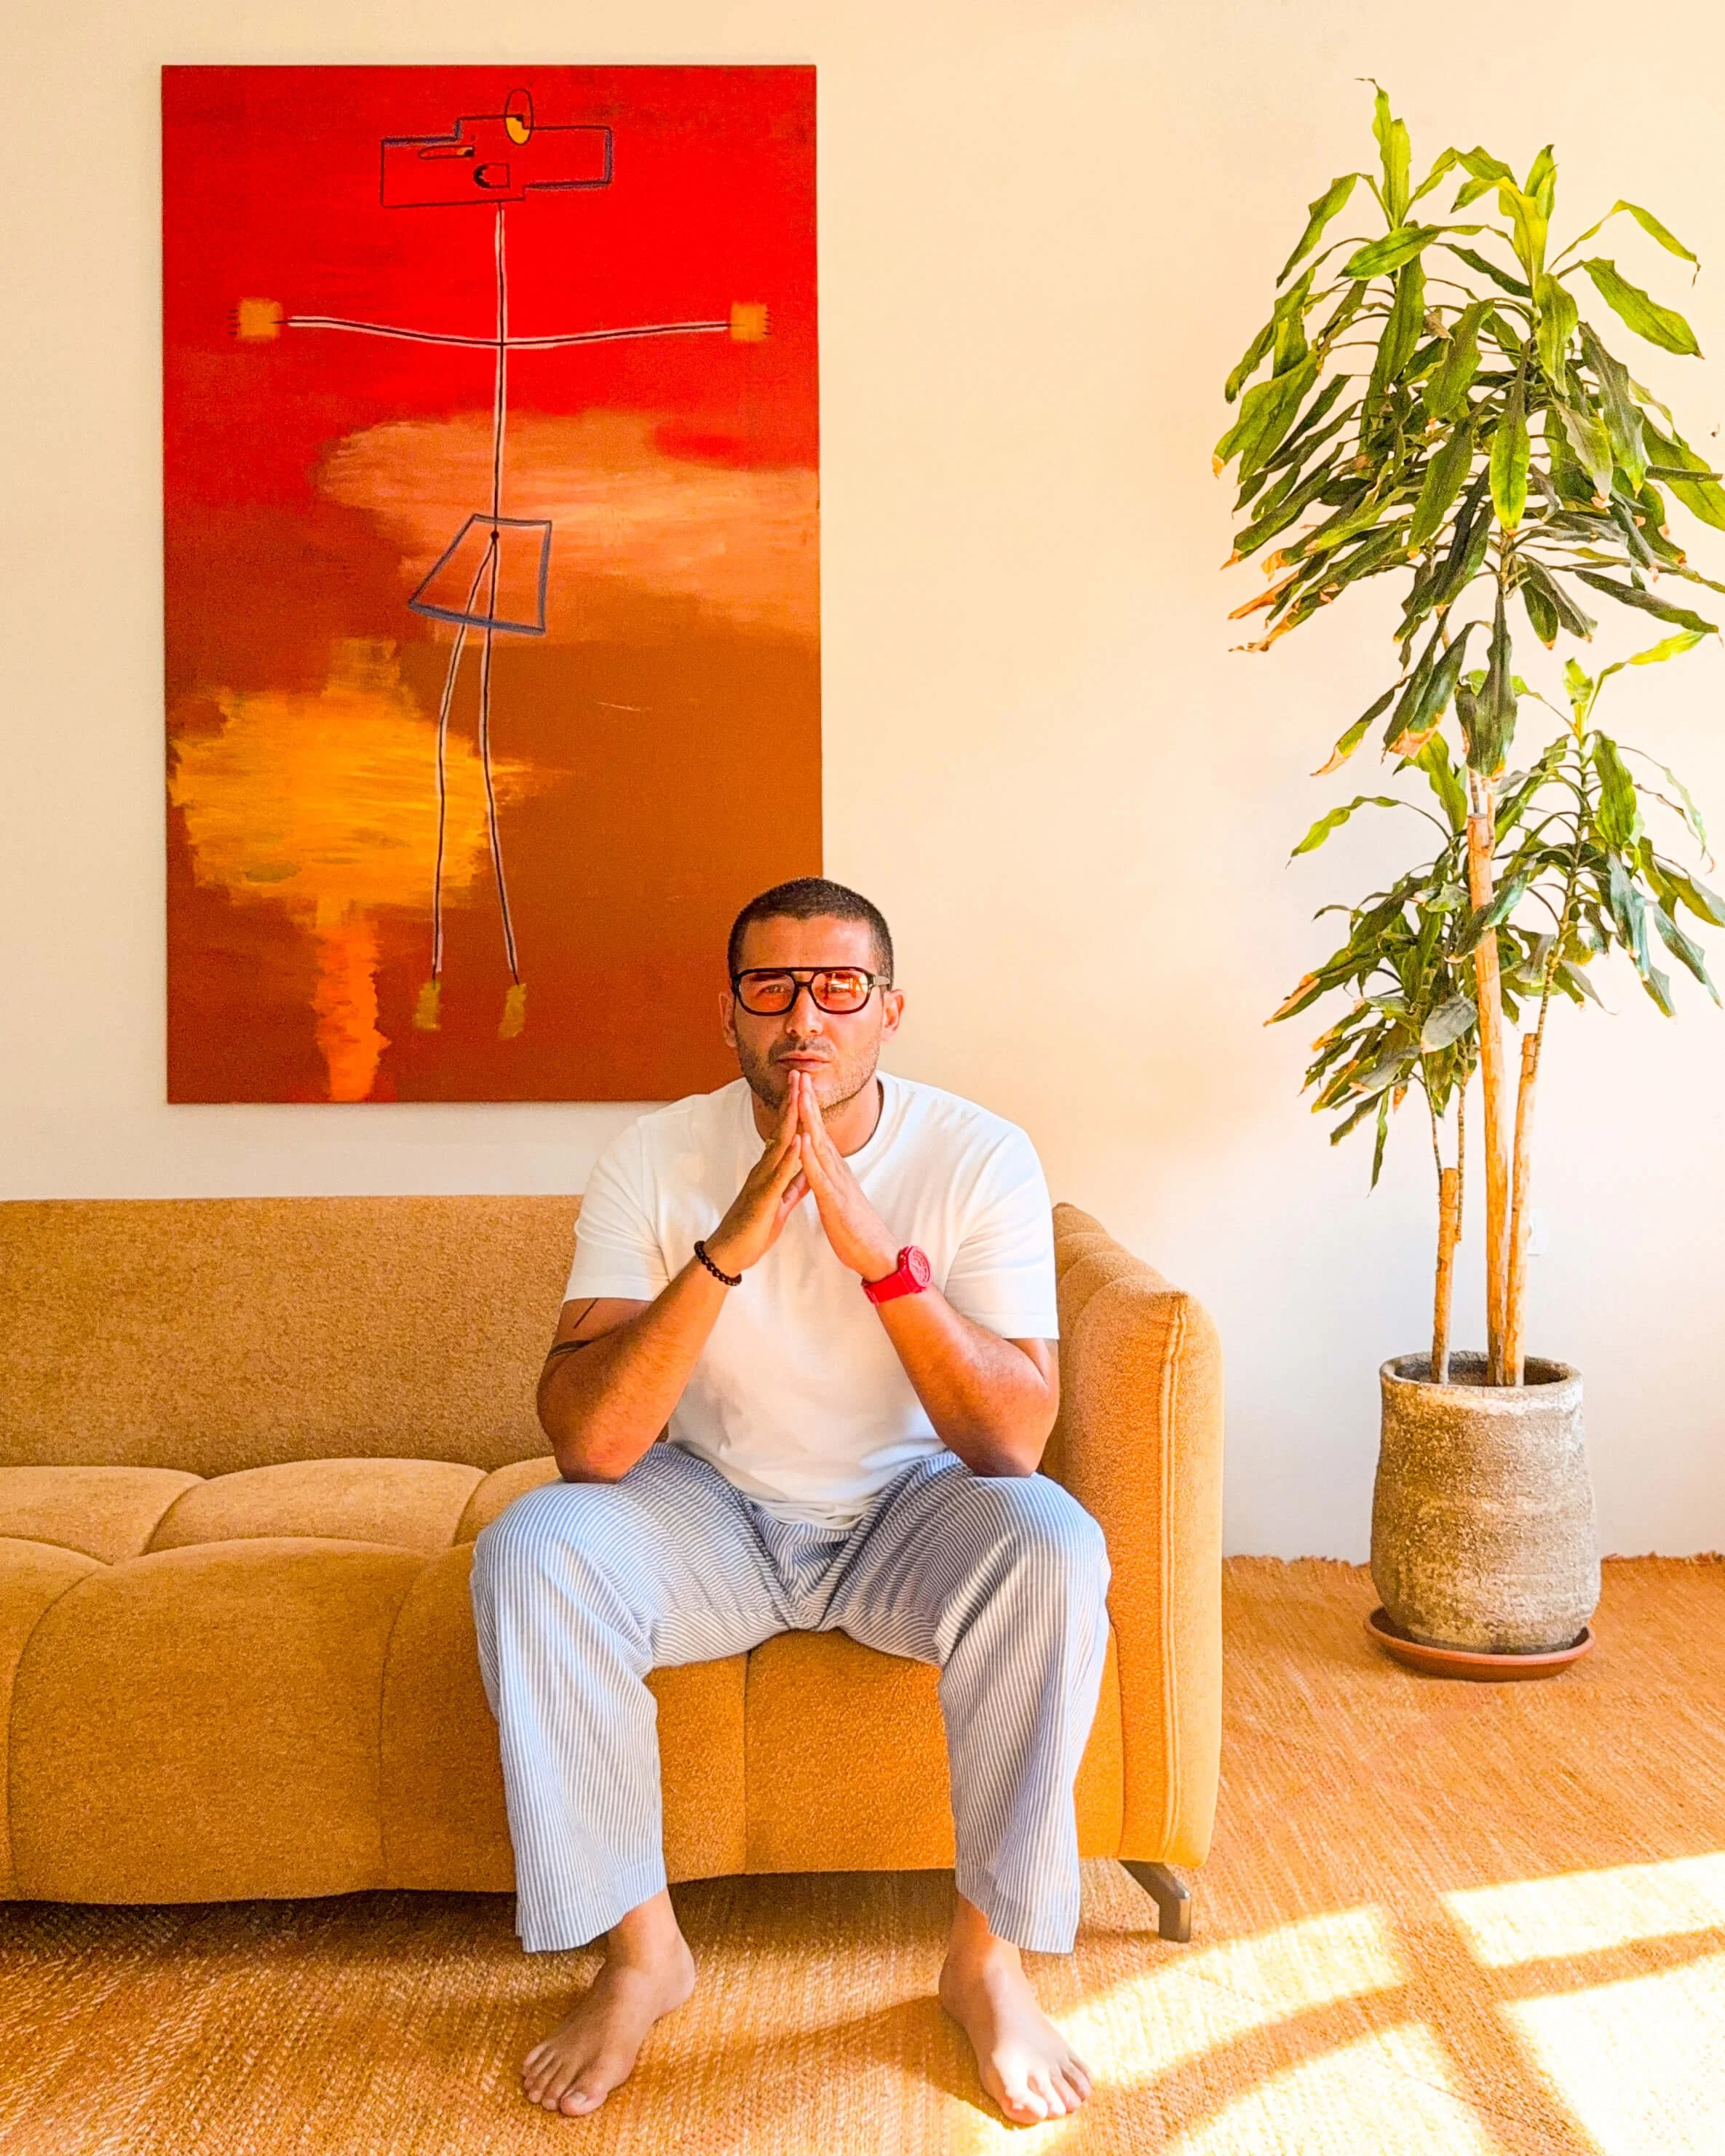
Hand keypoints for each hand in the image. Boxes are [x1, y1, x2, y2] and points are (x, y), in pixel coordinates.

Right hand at [704, 1082, 808, 1274]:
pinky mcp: (763, 1198)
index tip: (802, 1086)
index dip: (793, 1109)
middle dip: (791, 1101)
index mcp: (769, 1170)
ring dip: (790, 1119)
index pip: (784, 1133)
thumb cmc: (752, 1229)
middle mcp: (763, 1170)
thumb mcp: (779, 1203)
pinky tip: (798, 1140)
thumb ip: (792, 1185)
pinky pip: (778, 1175)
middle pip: (780, 1129)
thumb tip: (806, 1170)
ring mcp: (762, 1182)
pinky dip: (789, 1157)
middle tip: (798, 1073)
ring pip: (779, 1145)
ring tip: (799, 1095)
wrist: (730, 1254)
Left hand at [792, 1073, 899, 1279]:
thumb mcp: (838, 1198)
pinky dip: (810, 1157)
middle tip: (800, 1075)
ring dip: (809, 1120)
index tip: (799, 1087)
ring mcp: (838, 1184)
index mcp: (836, 1171)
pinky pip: (820, 1177)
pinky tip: (802, 1141)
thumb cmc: (856, 1229)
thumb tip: (822, 1165)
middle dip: (808, 1102)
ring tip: (800, 1096)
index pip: (818, 1134)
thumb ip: (829, 1179)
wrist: (877, 1253)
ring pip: (820, 1147)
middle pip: (819, 1131)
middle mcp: (838, 1171)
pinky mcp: (836, 1201)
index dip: (808, 1110)